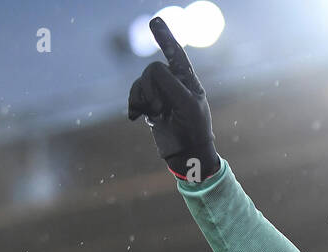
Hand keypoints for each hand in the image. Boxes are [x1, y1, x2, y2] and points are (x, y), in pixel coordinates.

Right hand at [127, 17, 219, 180]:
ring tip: (155, 116)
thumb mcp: (187, 105)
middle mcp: (174, 83)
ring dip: (143, 99)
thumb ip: (170, 83)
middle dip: (152, 90)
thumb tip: (153, 72)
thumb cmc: (193, 130)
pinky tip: (136, 118)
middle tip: (161, 110)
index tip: (155, 21)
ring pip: (140, 82)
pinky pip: (134, 94)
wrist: (186, 155)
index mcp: (188, 80)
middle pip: (152, 70)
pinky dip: (134, 104)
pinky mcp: (149, 104)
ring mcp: (160, 94)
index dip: (165, 37)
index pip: (176, 53)